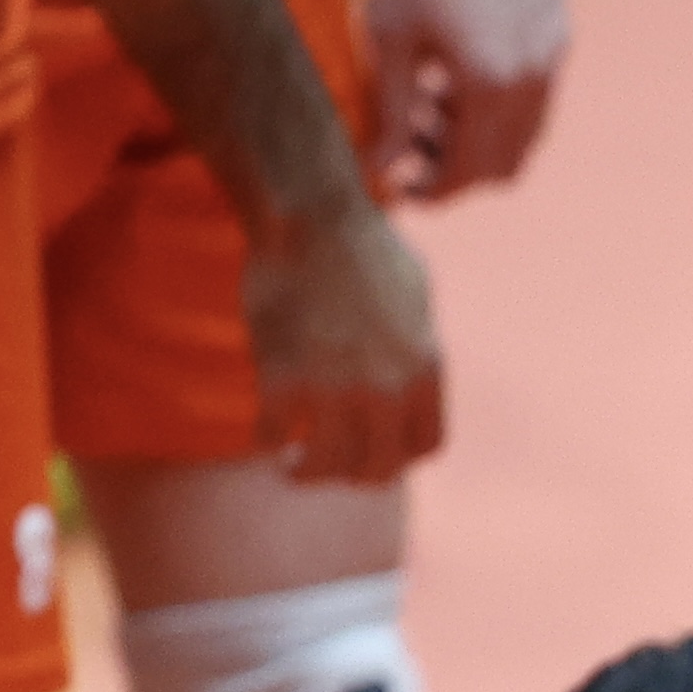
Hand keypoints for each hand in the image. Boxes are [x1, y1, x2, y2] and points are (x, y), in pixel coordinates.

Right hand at [241, 203, 445, 483]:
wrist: (312, 218)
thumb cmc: (363, 245)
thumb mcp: (417, 293)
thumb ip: (418, 341)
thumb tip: (415, 365)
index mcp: (426, 367)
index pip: (427, 445)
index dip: (401, 457)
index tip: (376, 453)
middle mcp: (388, 386)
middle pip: (380, 467)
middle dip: (355, 474)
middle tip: (330, 465)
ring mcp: (336, 386)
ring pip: (327, 464)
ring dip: (308, 471)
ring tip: (292, 464)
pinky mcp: (282, 378)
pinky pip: (273, 435)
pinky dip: (268, 439)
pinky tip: (265, 430)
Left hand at [361, 0, 570, 197]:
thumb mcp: (388, 38)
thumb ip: (390, 113)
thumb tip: (379, 172)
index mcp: (487, 83)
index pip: (469, 171)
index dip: (434, 191)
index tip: (402, 191)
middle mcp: (531, 79)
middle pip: (505, 165)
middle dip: (459, 171)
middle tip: (412, 153)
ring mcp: (551, 58)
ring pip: (525, 136)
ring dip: (480, 141)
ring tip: (431, 108)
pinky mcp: (557, 38)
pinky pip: (535, 99)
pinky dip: (499, 110)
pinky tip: (457, 76)